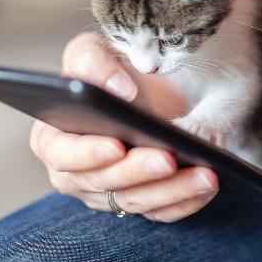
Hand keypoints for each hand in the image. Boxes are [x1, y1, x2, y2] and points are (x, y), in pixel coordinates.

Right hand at [29, 32, 218, 221]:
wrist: (149, 84)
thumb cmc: (111, 67)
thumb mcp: (94, 50)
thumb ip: (92, 61)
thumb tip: (118, 90)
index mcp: (53, 136)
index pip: (61, 154)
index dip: (87, 154)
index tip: (116, 145)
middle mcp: (75, 173)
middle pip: (104, 183)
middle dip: (138, 171)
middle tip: (167, 158)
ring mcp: (109, 193)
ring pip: (137, 201)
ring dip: (172, 190)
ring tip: (204, 174)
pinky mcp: (141, 203)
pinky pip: (162, 211)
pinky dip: (187, 200)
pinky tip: (209, 184)